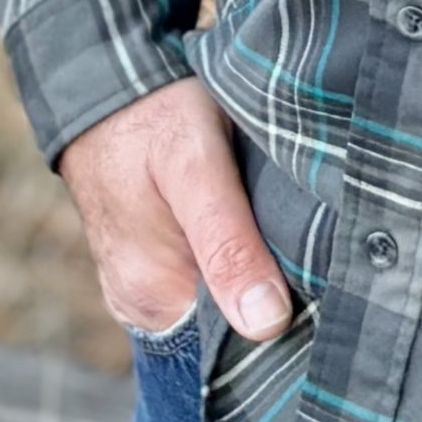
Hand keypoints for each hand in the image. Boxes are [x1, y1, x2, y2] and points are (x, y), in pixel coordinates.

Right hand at [57, 79, 291, 341]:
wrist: (101, 81)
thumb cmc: (152, 118)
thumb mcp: (196, 169)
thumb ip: (228, 245)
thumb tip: (267, 326)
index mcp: (155, 299)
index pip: (241, 340)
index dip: (287, 316)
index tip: (321, 282)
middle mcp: (143, 306)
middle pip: (230, 323)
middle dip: (274, 294)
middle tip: (309, 245)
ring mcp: (140, 286)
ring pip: (218, 300)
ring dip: (254, 274)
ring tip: (281, 229)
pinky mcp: (146, 263)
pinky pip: (199, 280)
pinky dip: (231, 259)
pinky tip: (249, 226)